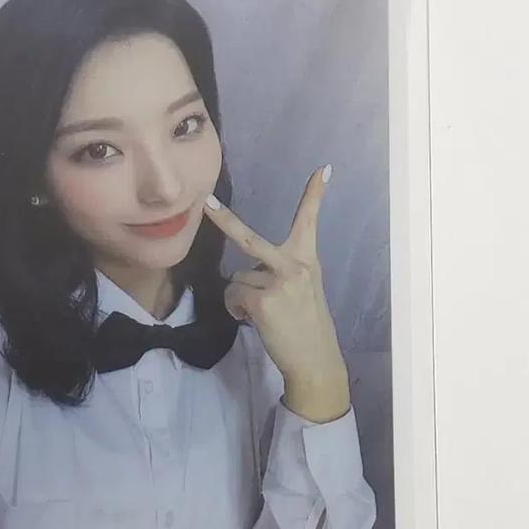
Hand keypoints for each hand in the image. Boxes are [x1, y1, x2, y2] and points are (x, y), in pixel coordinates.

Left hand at [203, 166, 349, 422]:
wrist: (315, 359)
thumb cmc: (306, 326)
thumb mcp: (303, 290)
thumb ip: (282, 272)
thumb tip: (248, 273)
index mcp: (307, 261)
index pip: (309, 222)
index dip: (314, 195)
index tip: (322, 170)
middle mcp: (294, 266)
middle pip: (249, 239)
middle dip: (224, 219)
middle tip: (206, 201)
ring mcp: (277, 283)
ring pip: (236, 280)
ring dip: (241, 297)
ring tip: (264, 314)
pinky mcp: (261, 302)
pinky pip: (233, 297)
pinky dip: (237, 310)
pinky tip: (254, 321)